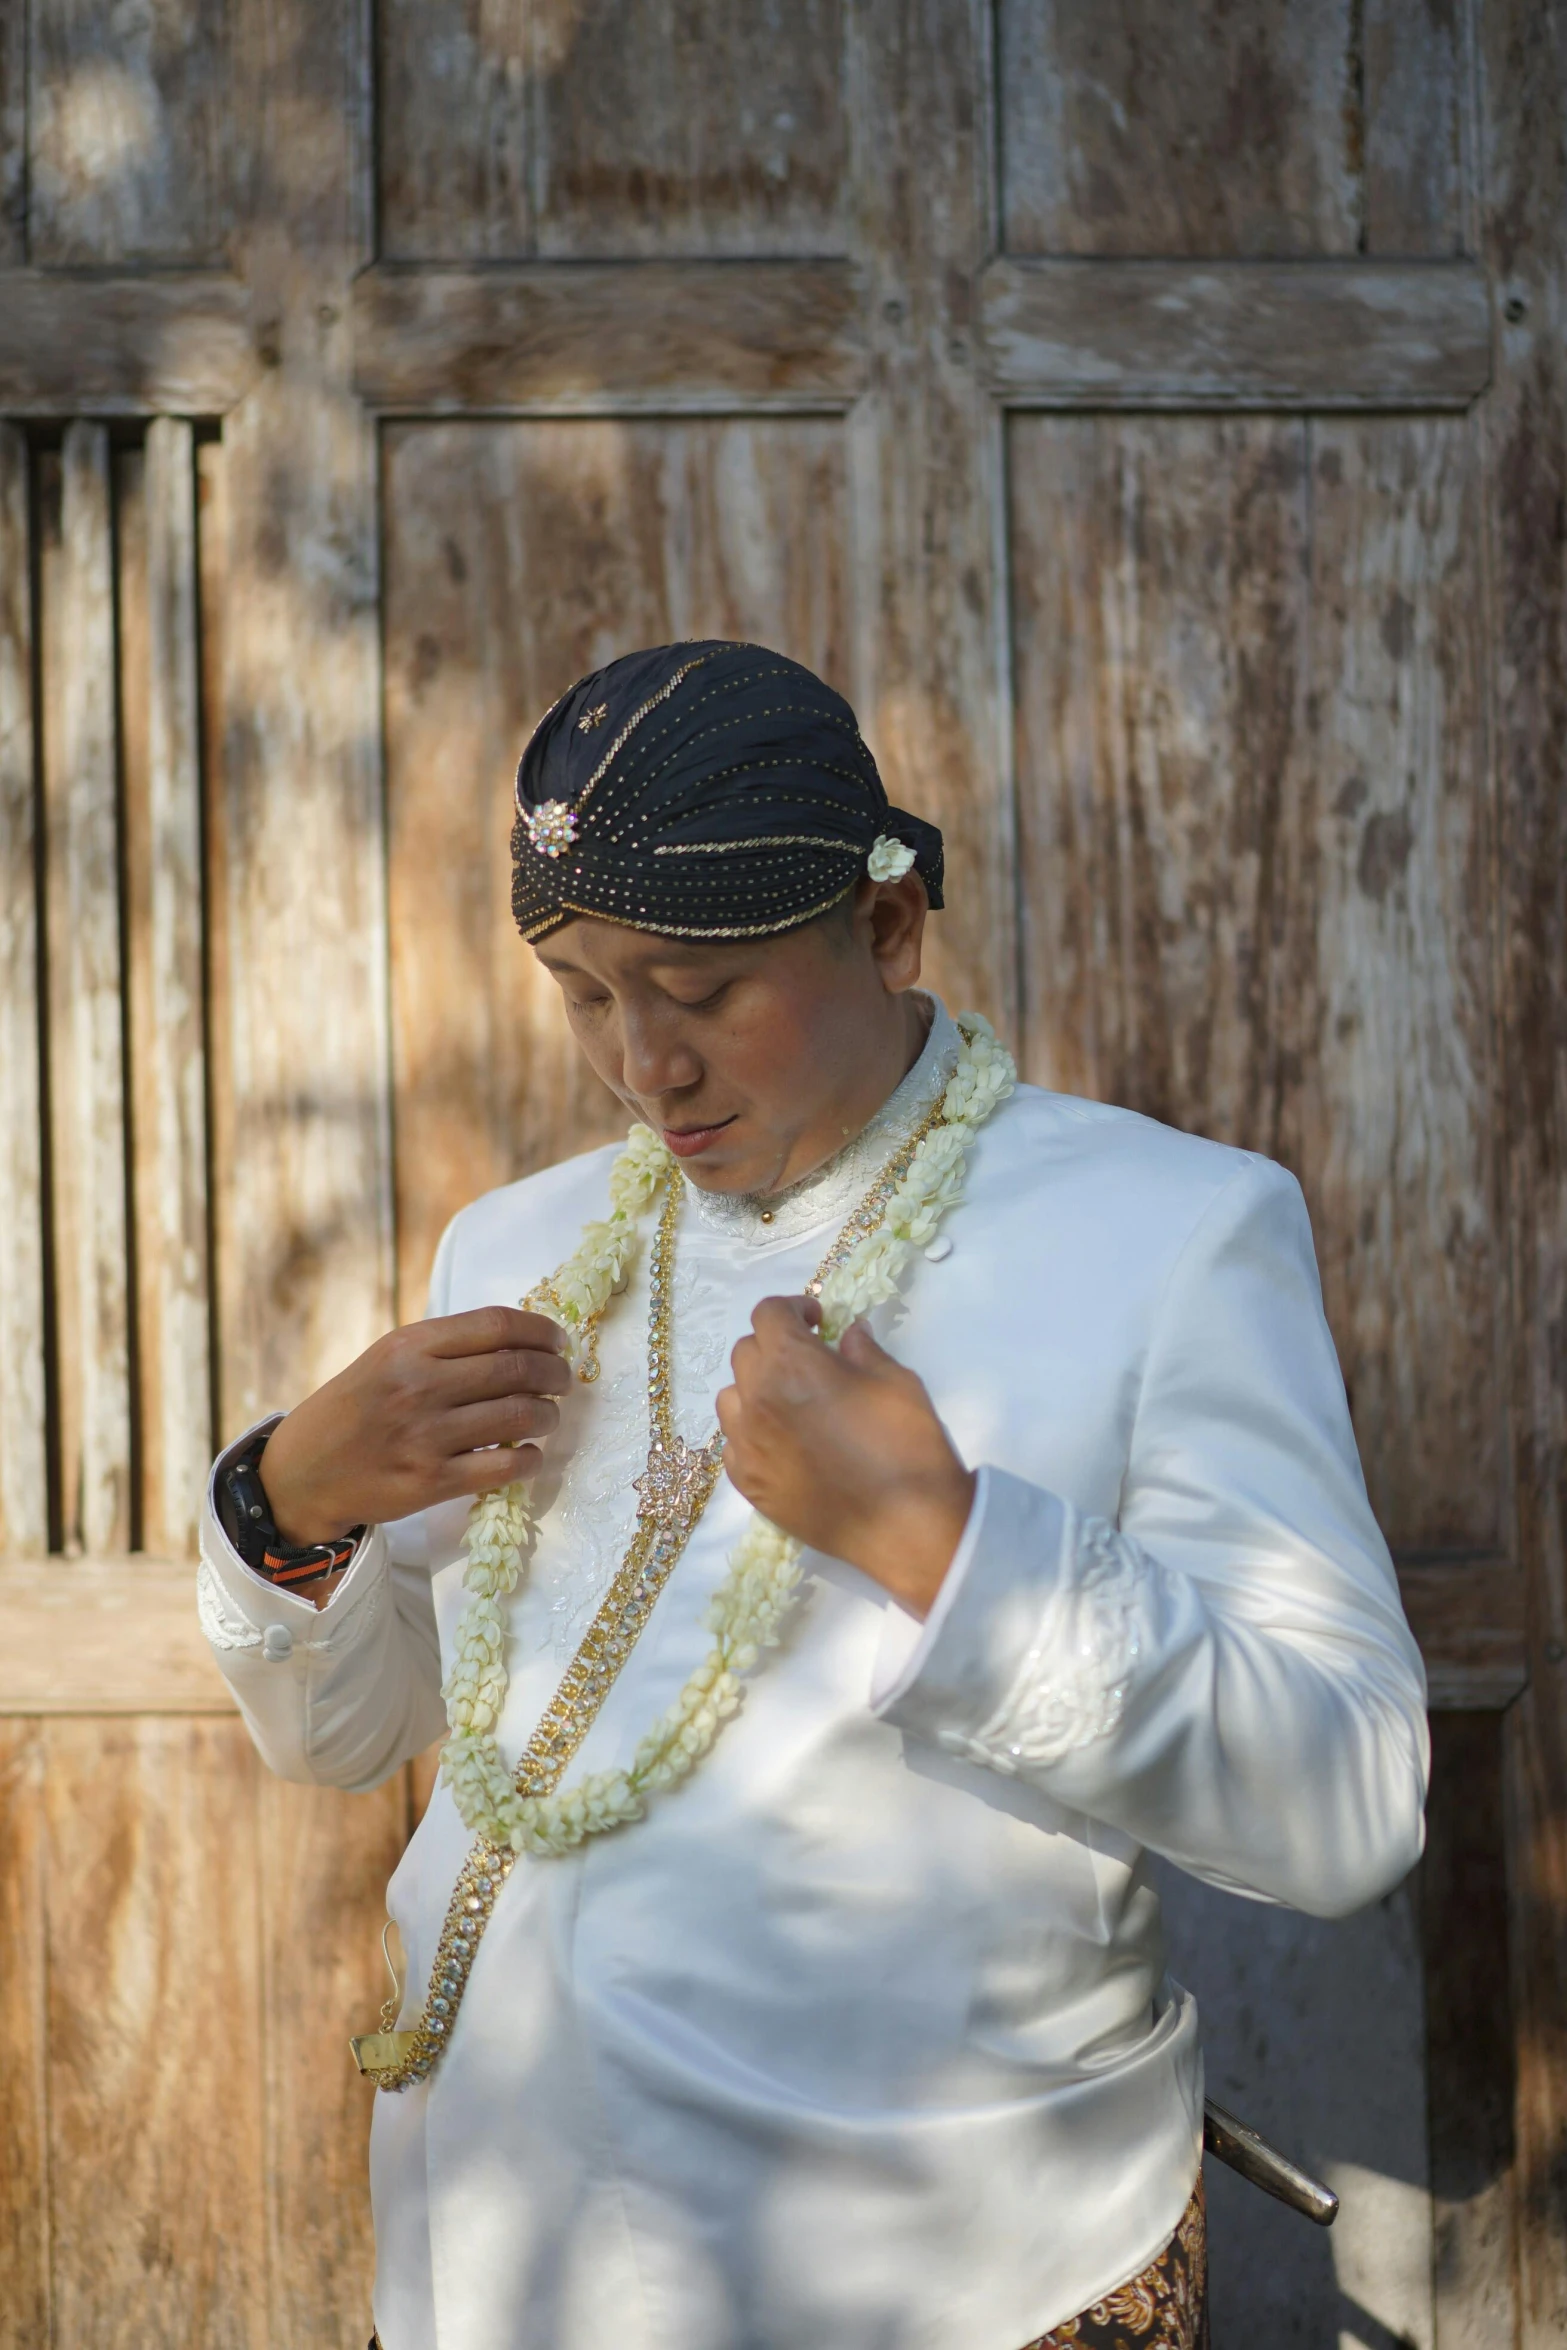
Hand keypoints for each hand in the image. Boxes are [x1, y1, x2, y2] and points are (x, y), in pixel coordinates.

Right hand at [258, 1308, 570, 1545]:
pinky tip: (530, 1455)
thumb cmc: (355, 1409)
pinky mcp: (430, 1482)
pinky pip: (504, 1467)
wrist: (303, 1473)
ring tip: (548, 1416)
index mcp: (409, 1346)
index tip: (558, 1341)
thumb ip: (444, 1347)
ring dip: (549, 1415)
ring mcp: (425, 1436)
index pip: (496, 1324)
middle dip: (555, 1373)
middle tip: (563, 1380)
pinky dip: (531, 1459)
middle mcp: (418, 1386)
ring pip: (519, 1415)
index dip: (541, 1330)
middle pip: (516, 1368)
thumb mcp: (386, 1358)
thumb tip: (520, 1340)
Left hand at [716, 1299, 975, 1617]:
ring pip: (731, 1397)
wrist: (906, 1524)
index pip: (768, 1314)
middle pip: (746, 1352)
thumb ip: (863, 1350)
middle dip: (775, 1347)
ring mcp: (747, 1444)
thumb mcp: (896, 1380)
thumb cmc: (907, 1444)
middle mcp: (757, 1398)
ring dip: (755, 1388)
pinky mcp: (748, 1483)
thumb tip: (848, 1333)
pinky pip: (733, 1443)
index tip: (818, 1322)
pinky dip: (752, 1433)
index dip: (793, 1309)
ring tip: (790, 1403)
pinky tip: (784, 1444)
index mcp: (793, 1364)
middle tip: (809, 1362)